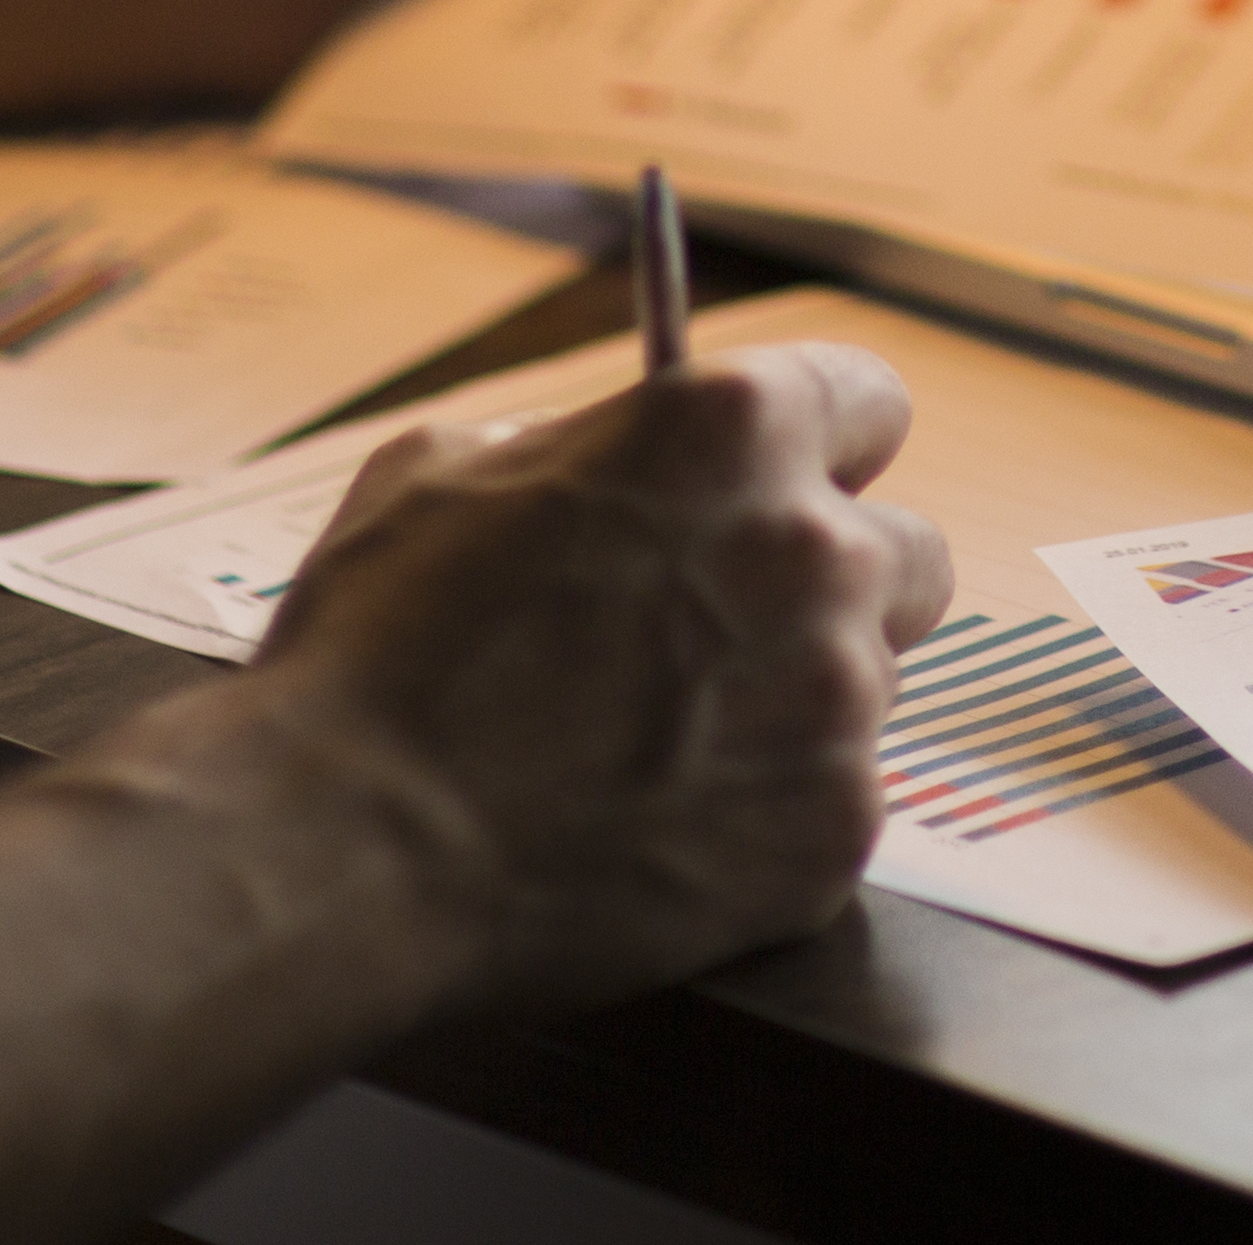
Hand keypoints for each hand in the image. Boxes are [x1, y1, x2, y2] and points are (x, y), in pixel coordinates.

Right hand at [240, 341, 956, 1016]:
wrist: (348, 849)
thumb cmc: (378, 652)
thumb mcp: (445, 469)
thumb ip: (579, 444)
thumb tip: (619, 464)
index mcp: (734, 429)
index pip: (869, 402)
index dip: (822, 447)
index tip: (791, 484)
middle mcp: (816, 551)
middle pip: (905, 555)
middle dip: (832, 587)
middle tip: (727, 637)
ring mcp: (837, 700)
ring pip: (870, 688)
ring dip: (795, 708)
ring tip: (662, 751)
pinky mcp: (833, 832)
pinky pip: (835, 807)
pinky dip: (769, 820)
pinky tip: (663, 831)